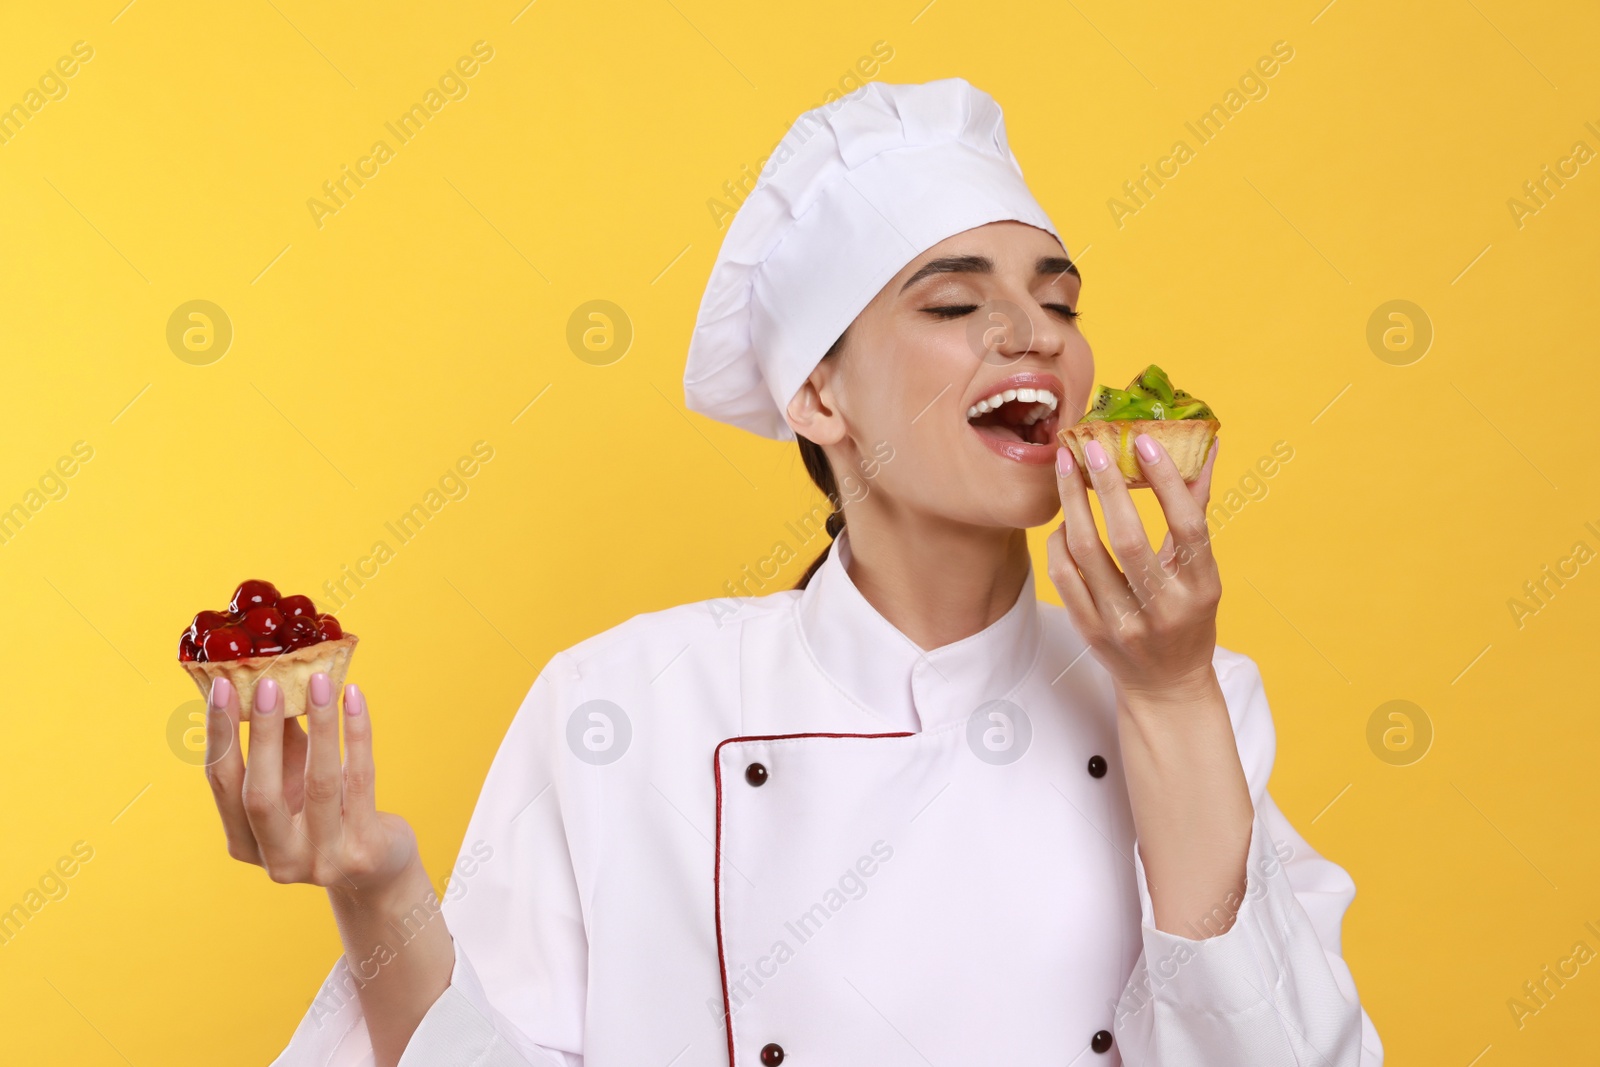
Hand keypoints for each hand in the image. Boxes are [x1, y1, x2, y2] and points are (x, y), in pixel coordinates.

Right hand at [205, 672, 419, 899]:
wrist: (377, 868)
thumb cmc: (328, 810)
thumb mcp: (295, 778)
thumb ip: (278, 737)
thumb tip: (267, 673)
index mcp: (244, 842)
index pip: (222, 784)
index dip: (220, 734)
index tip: (222, 685)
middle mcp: (276, 858)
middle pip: (260, 794)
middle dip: (262, 734)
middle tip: (268, 682)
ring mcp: (321, 861)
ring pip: (318, 783)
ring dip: (320, 725)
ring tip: (321, 680)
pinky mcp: (362, 852)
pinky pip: (360, 780)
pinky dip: (358, 734)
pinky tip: (355, 698)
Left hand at [1046, 432, 1221, 702]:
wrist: (1165, 685)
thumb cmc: (1188, 617)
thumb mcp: (1202, 572)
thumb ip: (1196, 511)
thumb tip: (1203, 450)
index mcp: (1201, 589)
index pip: (1187, 527)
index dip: (1167, 482)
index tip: (1144, 443)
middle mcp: (1163, 609)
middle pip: (1128, 539)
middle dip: (1106, 485)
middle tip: (1091, 445)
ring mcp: (1123, 624)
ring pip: (1087, 554)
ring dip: (1073, 503)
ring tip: (1067, 468)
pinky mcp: (1090, 632)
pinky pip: (1063, 576)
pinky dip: (1059, 541)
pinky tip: (1063, 518)